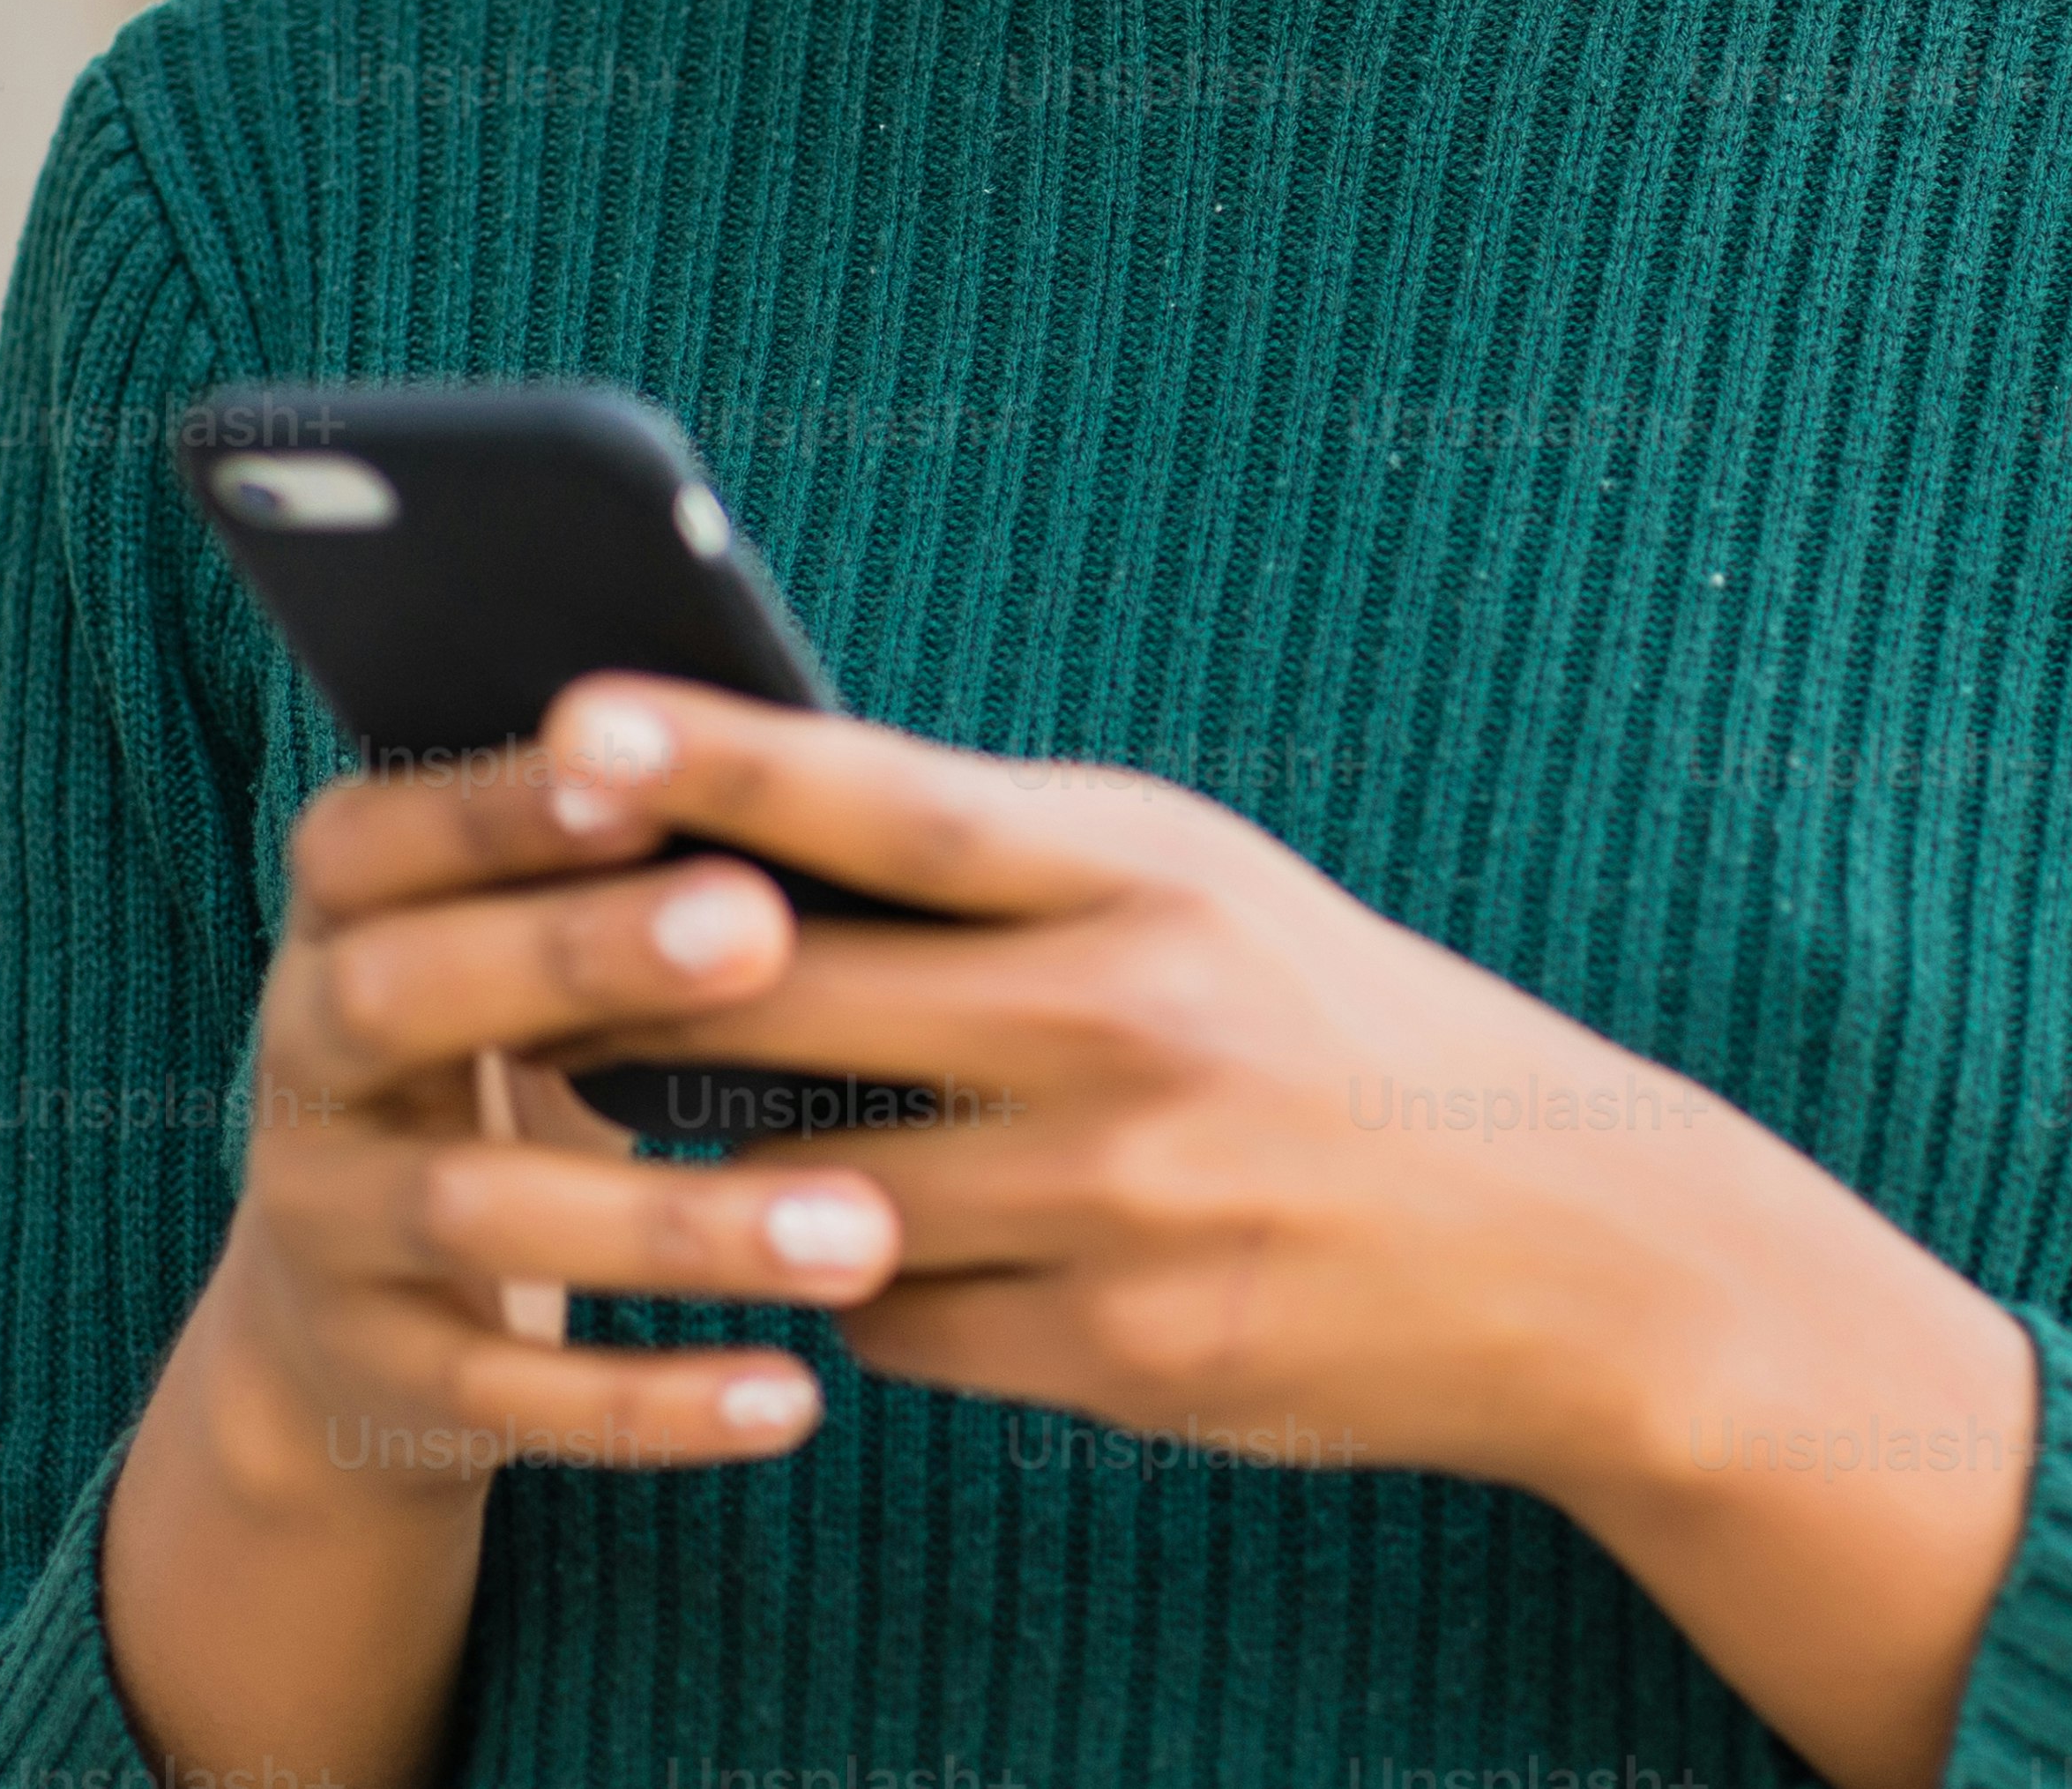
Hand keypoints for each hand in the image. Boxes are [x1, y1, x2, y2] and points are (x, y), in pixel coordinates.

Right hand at [175, 732, 911, 1500]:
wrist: (346, 1327)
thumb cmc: (510, 1060)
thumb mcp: (519, 956)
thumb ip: (615, 871)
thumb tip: (803, 766)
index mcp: (340, 923)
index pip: (376, 839)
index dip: (494, 806)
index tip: (647, 771)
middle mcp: (304, 1067)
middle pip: (404, 999)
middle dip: (577, 956)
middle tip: (760, 931)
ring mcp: (328, 1231)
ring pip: (478, 1217)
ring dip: (674, 1222)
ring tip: (859, 1228)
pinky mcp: (385, 1381)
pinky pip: (514, 1398)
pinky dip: (653, 1402)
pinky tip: (791, 1395)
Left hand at [541, 676, 2037, 1788]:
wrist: (1559, 1243)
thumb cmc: (1337, 1029)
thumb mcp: (1198, 892)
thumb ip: (1001, 869)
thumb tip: (756, 846)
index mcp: (1142, 871)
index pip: (888, 801)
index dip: (718, 761)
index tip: (566, 726)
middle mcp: (1126, 1017)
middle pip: (794, 1002)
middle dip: (638, 997)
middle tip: (512, 973)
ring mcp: (1118, 1192)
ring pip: (813, 1191)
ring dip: (747, 1178)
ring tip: (714, 1141)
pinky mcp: (1119, 1345)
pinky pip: (898, 1329)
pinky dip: (879, 1297)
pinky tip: (928, 1264)